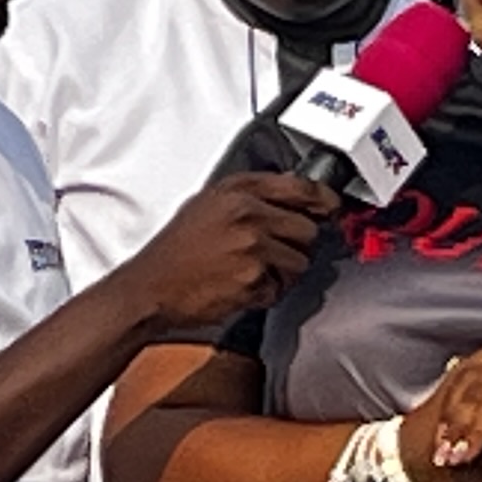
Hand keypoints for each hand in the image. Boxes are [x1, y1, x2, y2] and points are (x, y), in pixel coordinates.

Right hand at [119, 174, 339, 337]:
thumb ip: (248, 198)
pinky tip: (241, 287)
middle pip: (308, 229)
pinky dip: (266, 293)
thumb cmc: (175, 251)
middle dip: (296, 246)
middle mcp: (248, 213)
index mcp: (237, 191)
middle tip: (273, 254)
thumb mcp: (207, 205)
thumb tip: (292, 200)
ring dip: (283, 273)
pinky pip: (280, 288)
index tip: (330, 207)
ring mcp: (253, 246)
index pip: (301, 188)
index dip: (323, 200)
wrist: (150, 287)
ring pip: (300, 262)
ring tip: (252, 272)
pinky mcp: (254, 278)